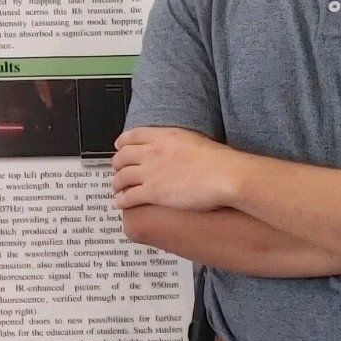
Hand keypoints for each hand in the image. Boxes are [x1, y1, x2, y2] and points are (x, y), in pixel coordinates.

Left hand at [111, 127, 243, 212]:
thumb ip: (178, 143)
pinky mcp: (152, 192)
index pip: (132, 136)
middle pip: (123, 156)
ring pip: (122, 177)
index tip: (119, 147)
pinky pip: (129, 197)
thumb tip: (178, 150)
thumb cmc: (219, 160)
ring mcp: (150, 173)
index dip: (122, 143)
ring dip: (116, 183)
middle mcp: (152, 152)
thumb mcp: (194, 140)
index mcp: (163, 136)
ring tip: (117, 188)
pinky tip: (120, 204)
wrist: (225, 175)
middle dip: (117, 164)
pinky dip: (122, 200)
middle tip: (116, 170)